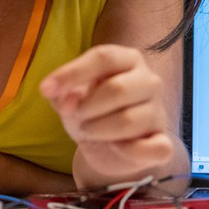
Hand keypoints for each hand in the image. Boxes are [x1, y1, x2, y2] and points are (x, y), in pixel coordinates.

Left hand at [40, 44, 173, 185]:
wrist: (106, 147)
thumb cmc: (88, 111)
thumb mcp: (68, 98)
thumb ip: (63, 93)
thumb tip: (66, 99)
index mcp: (127, 59)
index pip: (102, 57)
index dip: (72, 73)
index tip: (45, 90)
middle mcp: (149, 80)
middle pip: (117, 89)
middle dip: (86, 107)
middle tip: (74, 116)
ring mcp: (159, 111)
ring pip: (128, 120)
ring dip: (98, 129)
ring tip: (89, 130)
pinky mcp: (164, 143)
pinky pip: (152, 148)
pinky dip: (128, 150)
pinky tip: (117, 147)